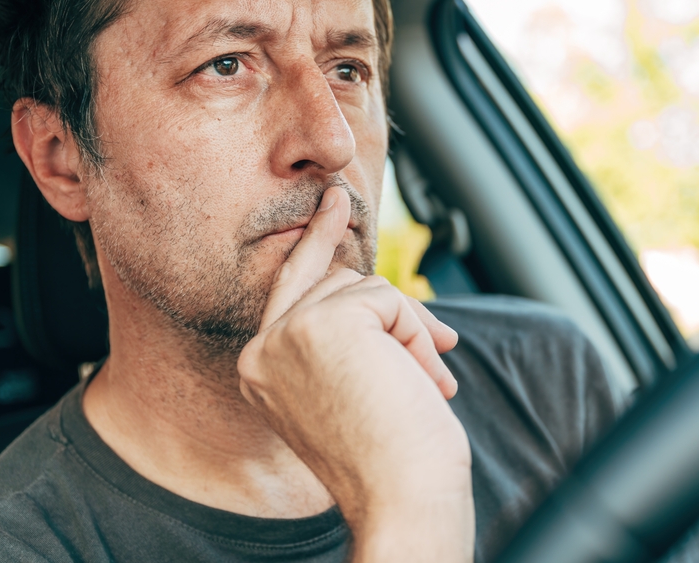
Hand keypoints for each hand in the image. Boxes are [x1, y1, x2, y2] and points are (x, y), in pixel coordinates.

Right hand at [237, 186, 474, 562]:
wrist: (403, 497)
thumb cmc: (391, 456)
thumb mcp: (353, 387)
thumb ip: (349, 338)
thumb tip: (380, 294)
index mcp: (262, 369)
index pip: (290, 289)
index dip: (317, 243)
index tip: (335, 202)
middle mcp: (262, 350)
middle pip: (335, 282)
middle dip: (395, 316)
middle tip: (437, 354)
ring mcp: (286, 334)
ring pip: (366, 288)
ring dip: (410, 335)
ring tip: (424, 386)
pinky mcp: (320, 325)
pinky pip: (387, 299)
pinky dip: (415, 336)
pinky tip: (420, 379)